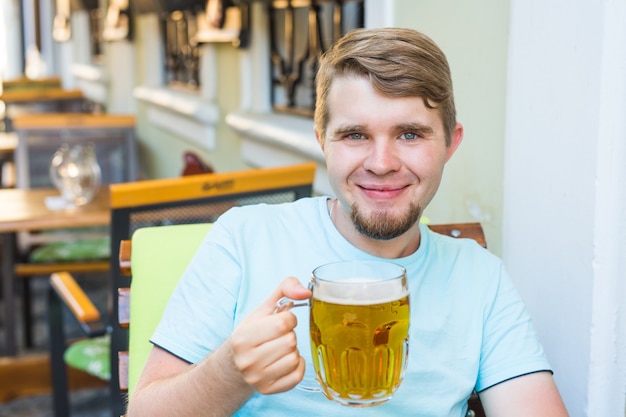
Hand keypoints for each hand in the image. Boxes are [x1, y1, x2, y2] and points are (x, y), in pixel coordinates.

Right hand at [229, 277, 310, 393]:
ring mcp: (257, 378)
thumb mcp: (265, 306)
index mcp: (243, 337)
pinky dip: (297, 366)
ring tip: (280, 348)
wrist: (235, 364)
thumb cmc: (253, 332)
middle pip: (290, 341)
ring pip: (294, 358)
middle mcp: (247, 360)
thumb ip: (286, 288)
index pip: (283, 323)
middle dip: (290, 335)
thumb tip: (306, 292)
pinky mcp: (268, 390)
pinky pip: (297, 376)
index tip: (281, 321)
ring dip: (293, 350)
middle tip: (279, 336)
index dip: (288, 319)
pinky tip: (285, 360)